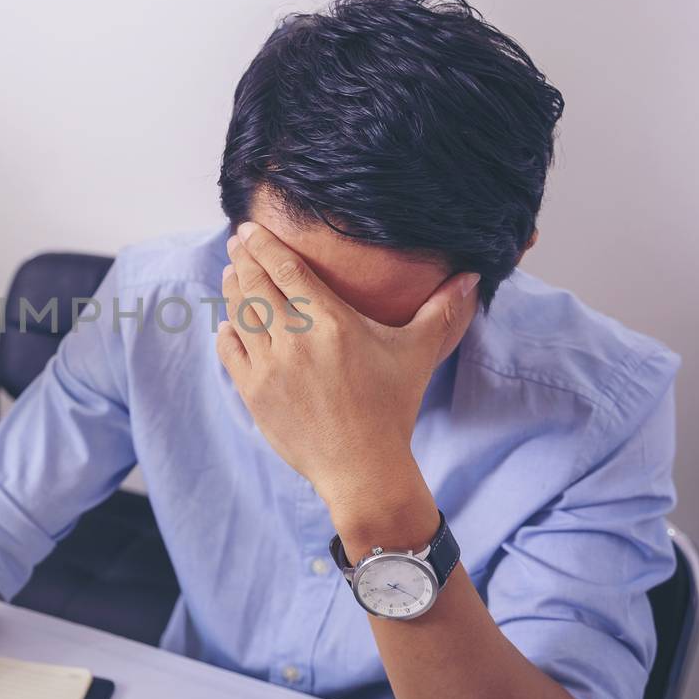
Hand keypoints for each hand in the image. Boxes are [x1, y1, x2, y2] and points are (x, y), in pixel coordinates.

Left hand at [215, 222, 479, 528]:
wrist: (362, 469)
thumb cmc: (391, 409)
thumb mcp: (418, 354)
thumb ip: (442, 311)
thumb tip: (472, 277)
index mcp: (331, 321)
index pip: (286, 269)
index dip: (264, 244)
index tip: (250, 229)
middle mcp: (295, 339)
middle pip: (256, 285)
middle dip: (243, 259)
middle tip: (235, 242)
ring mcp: (269, 367)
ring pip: (239, 315)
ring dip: (231, 289)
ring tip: (230, 272)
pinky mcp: (253, 394)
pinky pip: (230, 352)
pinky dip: (226, 332)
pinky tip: (227, 323)